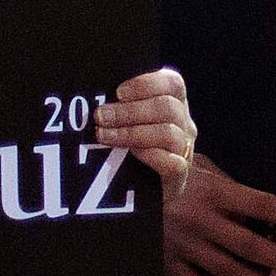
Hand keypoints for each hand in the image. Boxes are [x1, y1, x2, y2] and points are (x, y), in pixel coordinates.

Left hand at [95, 69, 196, 199]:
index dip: (147, 84)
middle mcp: (183, 123)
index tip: (118, 92)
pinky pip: (171, 163)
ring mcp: (184, 149)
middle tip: (100, 116)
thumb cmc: (127, 149)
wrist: (139, 192)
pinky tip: (129, 155)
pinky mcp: (179, 175)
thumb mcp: (127, 121)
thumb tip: (92, 91)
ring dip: (132, 132)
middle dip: (130, 111)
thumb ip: (119, 106)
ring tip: (103, 135)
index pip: (172, 83)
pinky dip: (149, 156)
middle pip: (167, 107)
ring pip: (168, 133)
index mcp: (174, 102)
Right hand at [161, 155, 275, 275]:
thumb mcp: (194, 165)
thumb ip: (224, 182)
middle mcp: (200, 220)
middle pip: (248, 244)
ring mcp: (182, 244)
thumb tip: (253, 204)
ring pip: (225, 269)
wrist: (112, 187)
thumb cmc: (161, 170)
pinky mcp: (165, 262)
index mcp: (212, 191)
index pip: (261, 204)